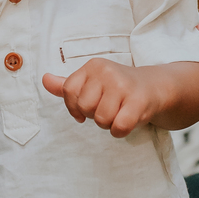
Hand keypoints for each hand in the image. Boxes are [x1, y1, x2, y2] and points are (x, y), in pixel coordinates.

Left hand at [42, 58, 164, 137]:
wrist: (155, 87)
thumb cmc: (118, 88)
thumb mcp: (92, 81)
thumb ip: (66, 84)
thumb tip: (44, 80)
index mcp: (93, 66)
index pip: (68, 91)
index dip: (74, 107)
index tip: (85, 110)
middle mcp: (107, 72)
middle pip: (85, 107)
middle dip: (95, 115)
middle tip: (109, 108)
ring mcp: (123, 85)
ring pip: (102, 119)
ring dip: (109, 124)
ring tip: (119, 112)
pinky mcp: (138, 100)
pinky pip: (119, 127)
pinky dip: (121, 131)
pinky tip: (127, 121)